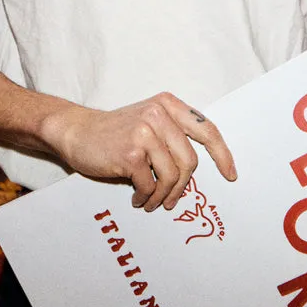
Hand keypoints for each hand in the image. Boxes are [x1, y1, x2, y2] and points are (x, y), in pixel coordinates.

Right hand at [42, 92, 235, 211]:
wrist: (76, 131)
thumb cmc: (115, 132)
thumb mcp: (149, 121)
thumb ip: (174, 134)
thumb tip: (201, 167)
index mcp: (168, 105)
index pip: (207, 129)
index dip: (223, 154)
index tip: (231, 174)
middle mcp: (159, 114)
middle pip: (191, 161)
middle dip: (183, 186)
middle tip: (173, 200)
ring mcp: (144, 132)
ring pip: (173, 176)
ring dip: (164, 196)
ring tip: (152, 201)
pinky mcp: (130, 152)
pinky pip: (151, 185)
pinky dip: (146, 197)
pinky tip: (137, 198)